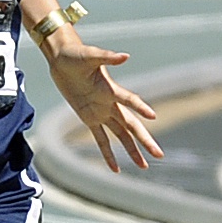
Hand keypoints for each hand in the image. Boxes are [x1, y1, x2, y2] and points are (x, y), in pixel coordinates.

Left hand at [45, 37, 160, 171]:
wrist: (62, 58)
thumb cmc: (76, 54)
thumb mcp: (89, 55)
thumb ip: (107, 57)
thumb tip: (125, 56)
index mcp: (111, 89)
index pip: (130, 101)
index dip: (140, 108)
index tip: (153, 116)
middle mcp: (110, 103)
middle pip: (131, 126)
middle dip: (145, 141)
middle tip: (159, 155)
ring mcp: (101, 112)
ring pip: (121, 136)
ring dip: (132, 150)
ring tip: (144, 167)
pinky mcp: (89, 118)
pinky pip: (100, 140)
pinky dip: (108, 154)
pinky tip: (115, 168)